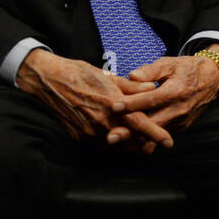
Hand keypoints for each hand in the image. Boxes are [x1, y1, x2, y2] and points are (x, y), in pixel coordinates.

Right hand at [15, 49, 168, 148]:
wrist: (50, 80)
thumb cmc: (81, 74)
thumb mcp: (109, 76)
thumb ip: (132, 86)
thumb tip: (153, 89)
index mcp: (112, 104)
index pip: (139, 124)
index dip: (155, 134)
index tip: (168, 142)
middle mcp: (101, 121)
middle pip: (130, 140)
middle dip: (142, 142)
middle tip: (153, 141)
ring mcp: (89, 131)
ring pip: (115, 144)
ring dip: (126, 141)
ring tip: (134, 135)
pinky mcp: (79, 136)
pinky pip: (100, 142)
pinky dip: (110, 138)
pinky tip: (113, 129)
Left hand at [107, 47, 218, 153]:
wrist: (212, 79)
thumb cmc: (186, 69)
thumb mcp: (170, 63)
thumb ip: (150, 70)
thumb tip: (132, 76)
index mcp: (176, 90)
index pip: (151, 99)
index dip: (131, 104)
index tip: (114, 106)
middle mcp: (179, 109)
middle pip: (151, 124)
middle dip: (130, 132)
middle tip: (111, 137)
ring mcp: (181, 121)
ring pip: (155, 134)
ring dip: (135, 138)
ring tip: (116, 140)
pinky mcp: (181, 127)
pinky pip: (161, 135)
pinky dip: (145, 137)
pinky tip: (129, 138)